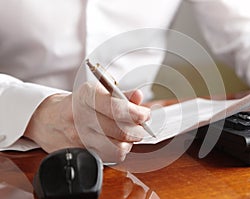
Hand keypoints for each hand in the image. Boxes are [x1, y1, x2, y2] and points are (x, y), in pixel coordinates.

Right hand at [24, 82, 149, 162]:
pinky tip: (114, 142)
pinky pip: (109, 156)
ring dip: (128, 141)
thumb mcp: (95, 93)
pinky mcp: (80, 152)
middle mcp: (81, 117)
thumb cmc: (75, 104)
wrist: (46, 119)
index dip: (136, 113)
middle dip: (137, 128)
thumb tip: (138, 97)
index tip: (144, 114)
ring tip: (126, 134)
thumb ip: (120, 95)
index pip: (117, 107)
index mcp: (86, 96)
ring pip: (117, 146)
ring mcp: (78, 137)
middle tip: (139, 124)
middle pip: (120, 129)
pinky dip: (118, 150)